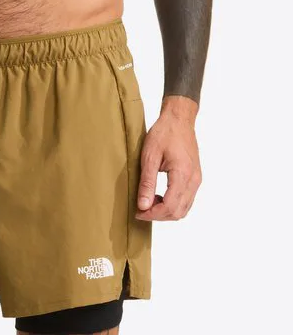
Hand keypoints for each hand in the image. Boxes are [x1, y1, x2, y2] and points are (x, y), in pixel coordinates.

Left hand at [136, 97, 201, 220]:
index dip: (152, 214)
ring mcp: (196, 180)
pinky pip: (186, 201)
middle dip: (158, 215)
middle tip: (142, 208)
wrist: (179, 119)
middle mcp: (193, 180)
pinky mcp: (195, 178)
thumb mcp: (149, 157)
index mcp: (182, 174)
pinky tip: (159, 197)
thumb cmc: (164, 133)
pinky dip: (172, 205)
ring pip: (183, 210)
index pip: (169, 206)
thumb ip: (147, 183)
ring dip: (166, 212)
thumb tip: (143, 206)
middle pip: (177, 213)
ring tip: (150, 202)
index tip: (138, 212)